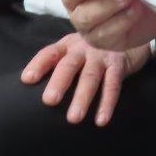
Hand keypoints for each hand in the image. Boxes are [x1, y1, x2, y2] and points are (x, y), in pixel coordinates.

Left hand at [20, 32, 150, 125]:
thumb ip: (59, 64)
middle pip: (69, 65)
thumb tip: (31, 88)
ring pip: (90, 77)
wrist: (128, 36)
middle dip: (59, 82)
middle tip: (49, 101)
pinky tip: (101, 120)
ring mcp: (102, 56)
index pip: (50, 53)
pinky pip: (113, 85)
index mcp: (68, 45)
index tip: (27, 79)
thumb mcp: (75, 51)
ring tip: (74, 119)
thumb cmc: (93, 50)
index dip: (38, 65)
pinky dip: (107, 103)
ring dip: (82, 98)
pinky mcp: (119, 65)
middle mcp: (83, 48)